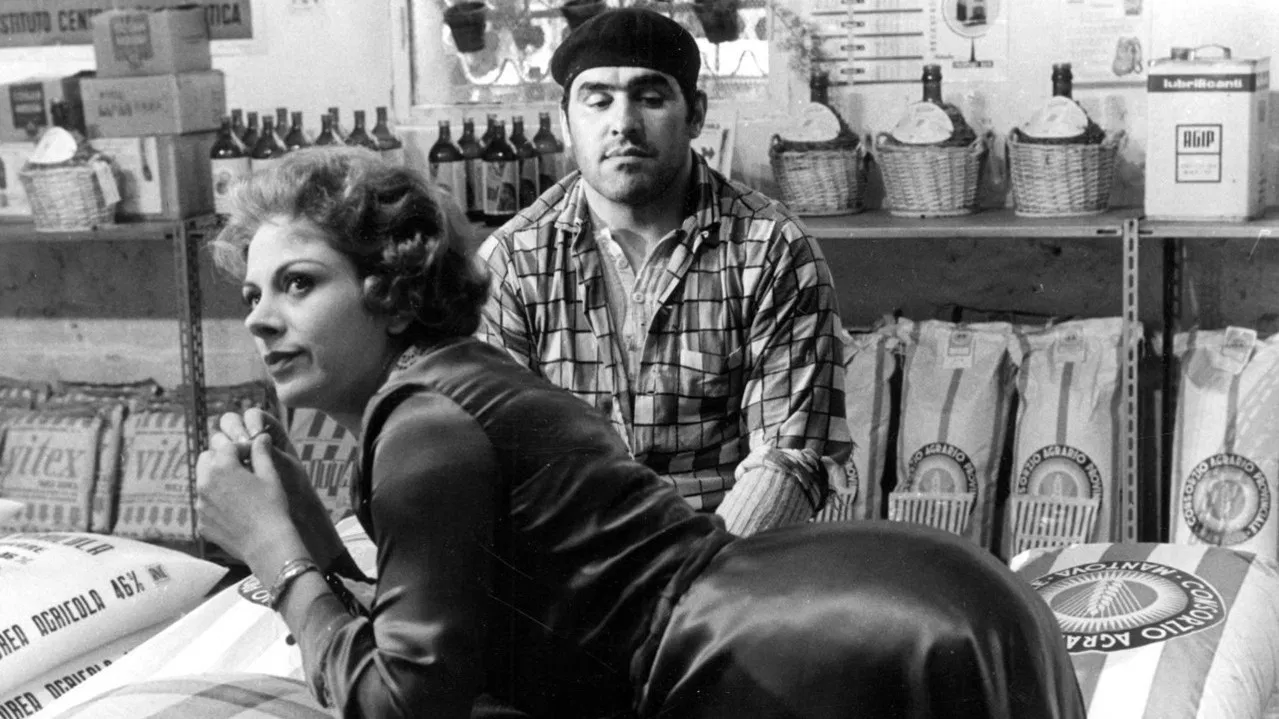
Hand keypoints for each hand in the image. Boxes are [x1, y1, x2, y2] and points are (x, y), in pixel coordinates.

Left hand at [216, 409, 353, 575]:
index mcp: (222, 467)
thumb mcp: (270, 475)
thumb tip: (261, 435)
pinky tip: (235, 511)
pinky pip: (205, 506)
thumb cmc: (272, 506)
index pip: (227, 446)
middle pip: (206, 459)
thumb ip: (261, 452)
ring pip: (203, 482)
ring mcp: (201, 505)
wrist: (266, 543)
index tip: (254, 453)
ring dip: (217, 480)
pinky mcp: (201, 523)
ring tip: (238, 490)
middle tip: (240, 467)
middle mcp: (205, 483)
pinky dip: (216, 504)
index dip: (242, 447)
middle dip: (221, 459)